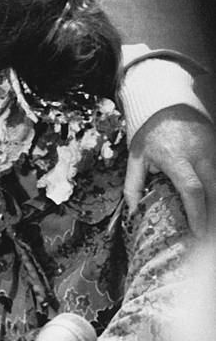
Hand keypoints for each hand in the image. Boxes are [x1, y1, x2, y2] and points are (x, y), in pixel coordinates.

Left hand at [124, 104, 215, 235]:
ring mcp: (213, 150)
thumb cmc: (149, 132)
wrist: (167, 103)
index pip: (192, 190)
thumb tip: (132, 210)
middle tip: (209, 236)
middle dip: (214, 215)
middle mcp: (200, 155)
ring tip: (210, 225)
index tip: (198, 232)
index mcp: (176, 158)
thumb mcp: (136, 157)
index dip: (198, 213)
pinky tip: (212, 204)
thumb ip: (133, 184)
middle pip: (215, 190)